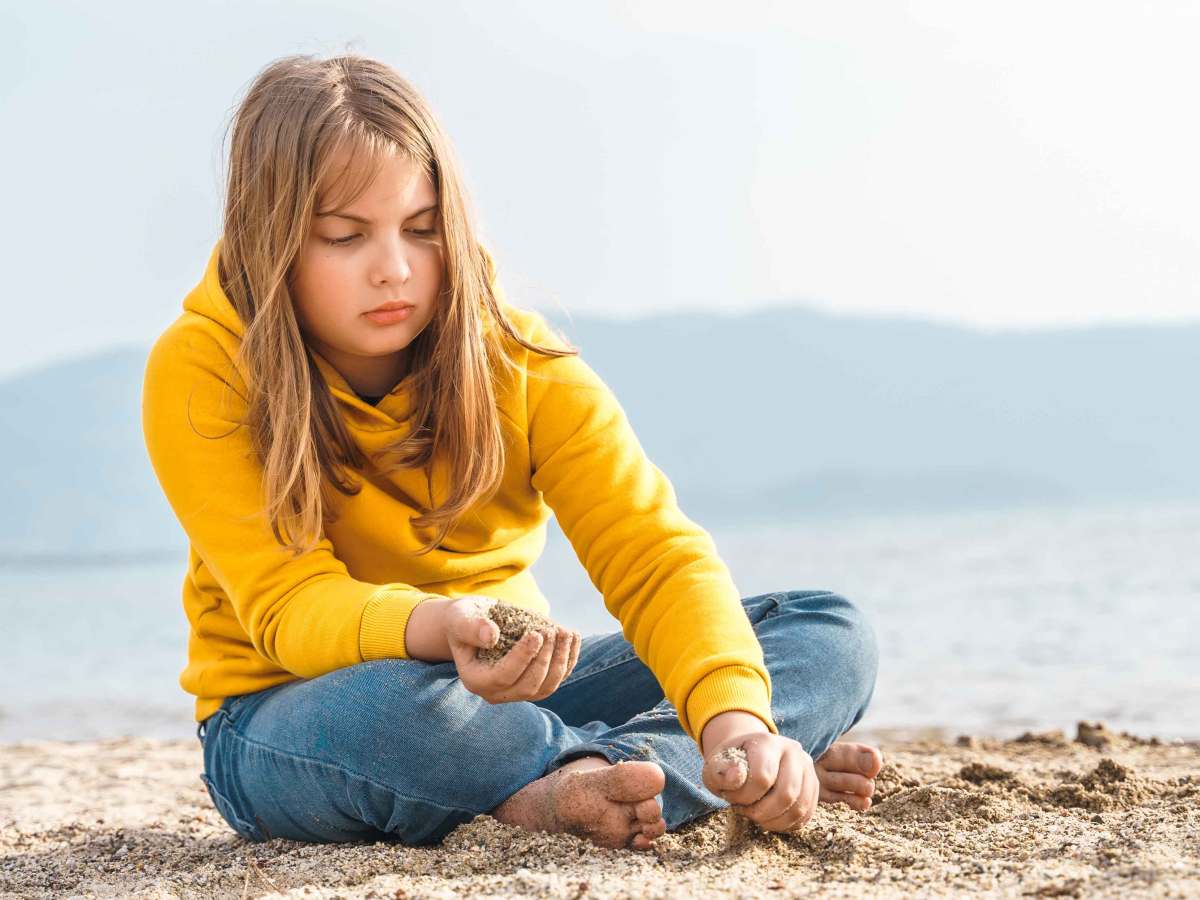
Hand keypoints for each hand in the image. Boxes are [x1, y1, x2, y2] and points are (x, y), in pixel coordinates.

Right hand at [445, 595, 581, 703]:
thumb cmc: (464, 619)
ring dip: (561, 661)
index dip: (523, 657)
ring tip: (566, 633)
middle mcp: (495, 693)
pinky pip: (556, 679)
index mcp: (475, 680)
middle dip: (545, 659)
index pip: (503, 677)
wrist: (473, 624)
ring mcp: (516, 692)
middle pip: (528, 687)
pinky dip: (568, 660)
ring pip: (546, 687)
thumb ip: (471, 627)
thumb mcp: (461, 617)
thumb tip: (491, 636)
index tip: (537, 634)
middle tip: (554, 631)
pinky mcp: (534, 684)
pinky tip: (573, 637)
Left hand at [701, 728, 819, 833]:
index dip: (743, 797)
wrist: (747, 757)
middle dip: (761, 812)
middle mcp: (792, 750)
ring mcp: (807, 767)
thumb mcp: (715, 767)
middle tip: (745, 811)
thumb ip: (720, 772)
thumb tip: (735, 776)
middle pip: (786, 794)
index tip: (730, 798)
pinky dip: (788, 825)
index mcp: (766, 741)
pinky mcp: (813, 785)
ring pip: (799, 807)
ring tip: (757, 816)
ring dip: (775, 822)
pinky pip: (807, 815)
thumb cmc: (730, 765)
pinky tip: (770, 820)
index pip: (762, 778)